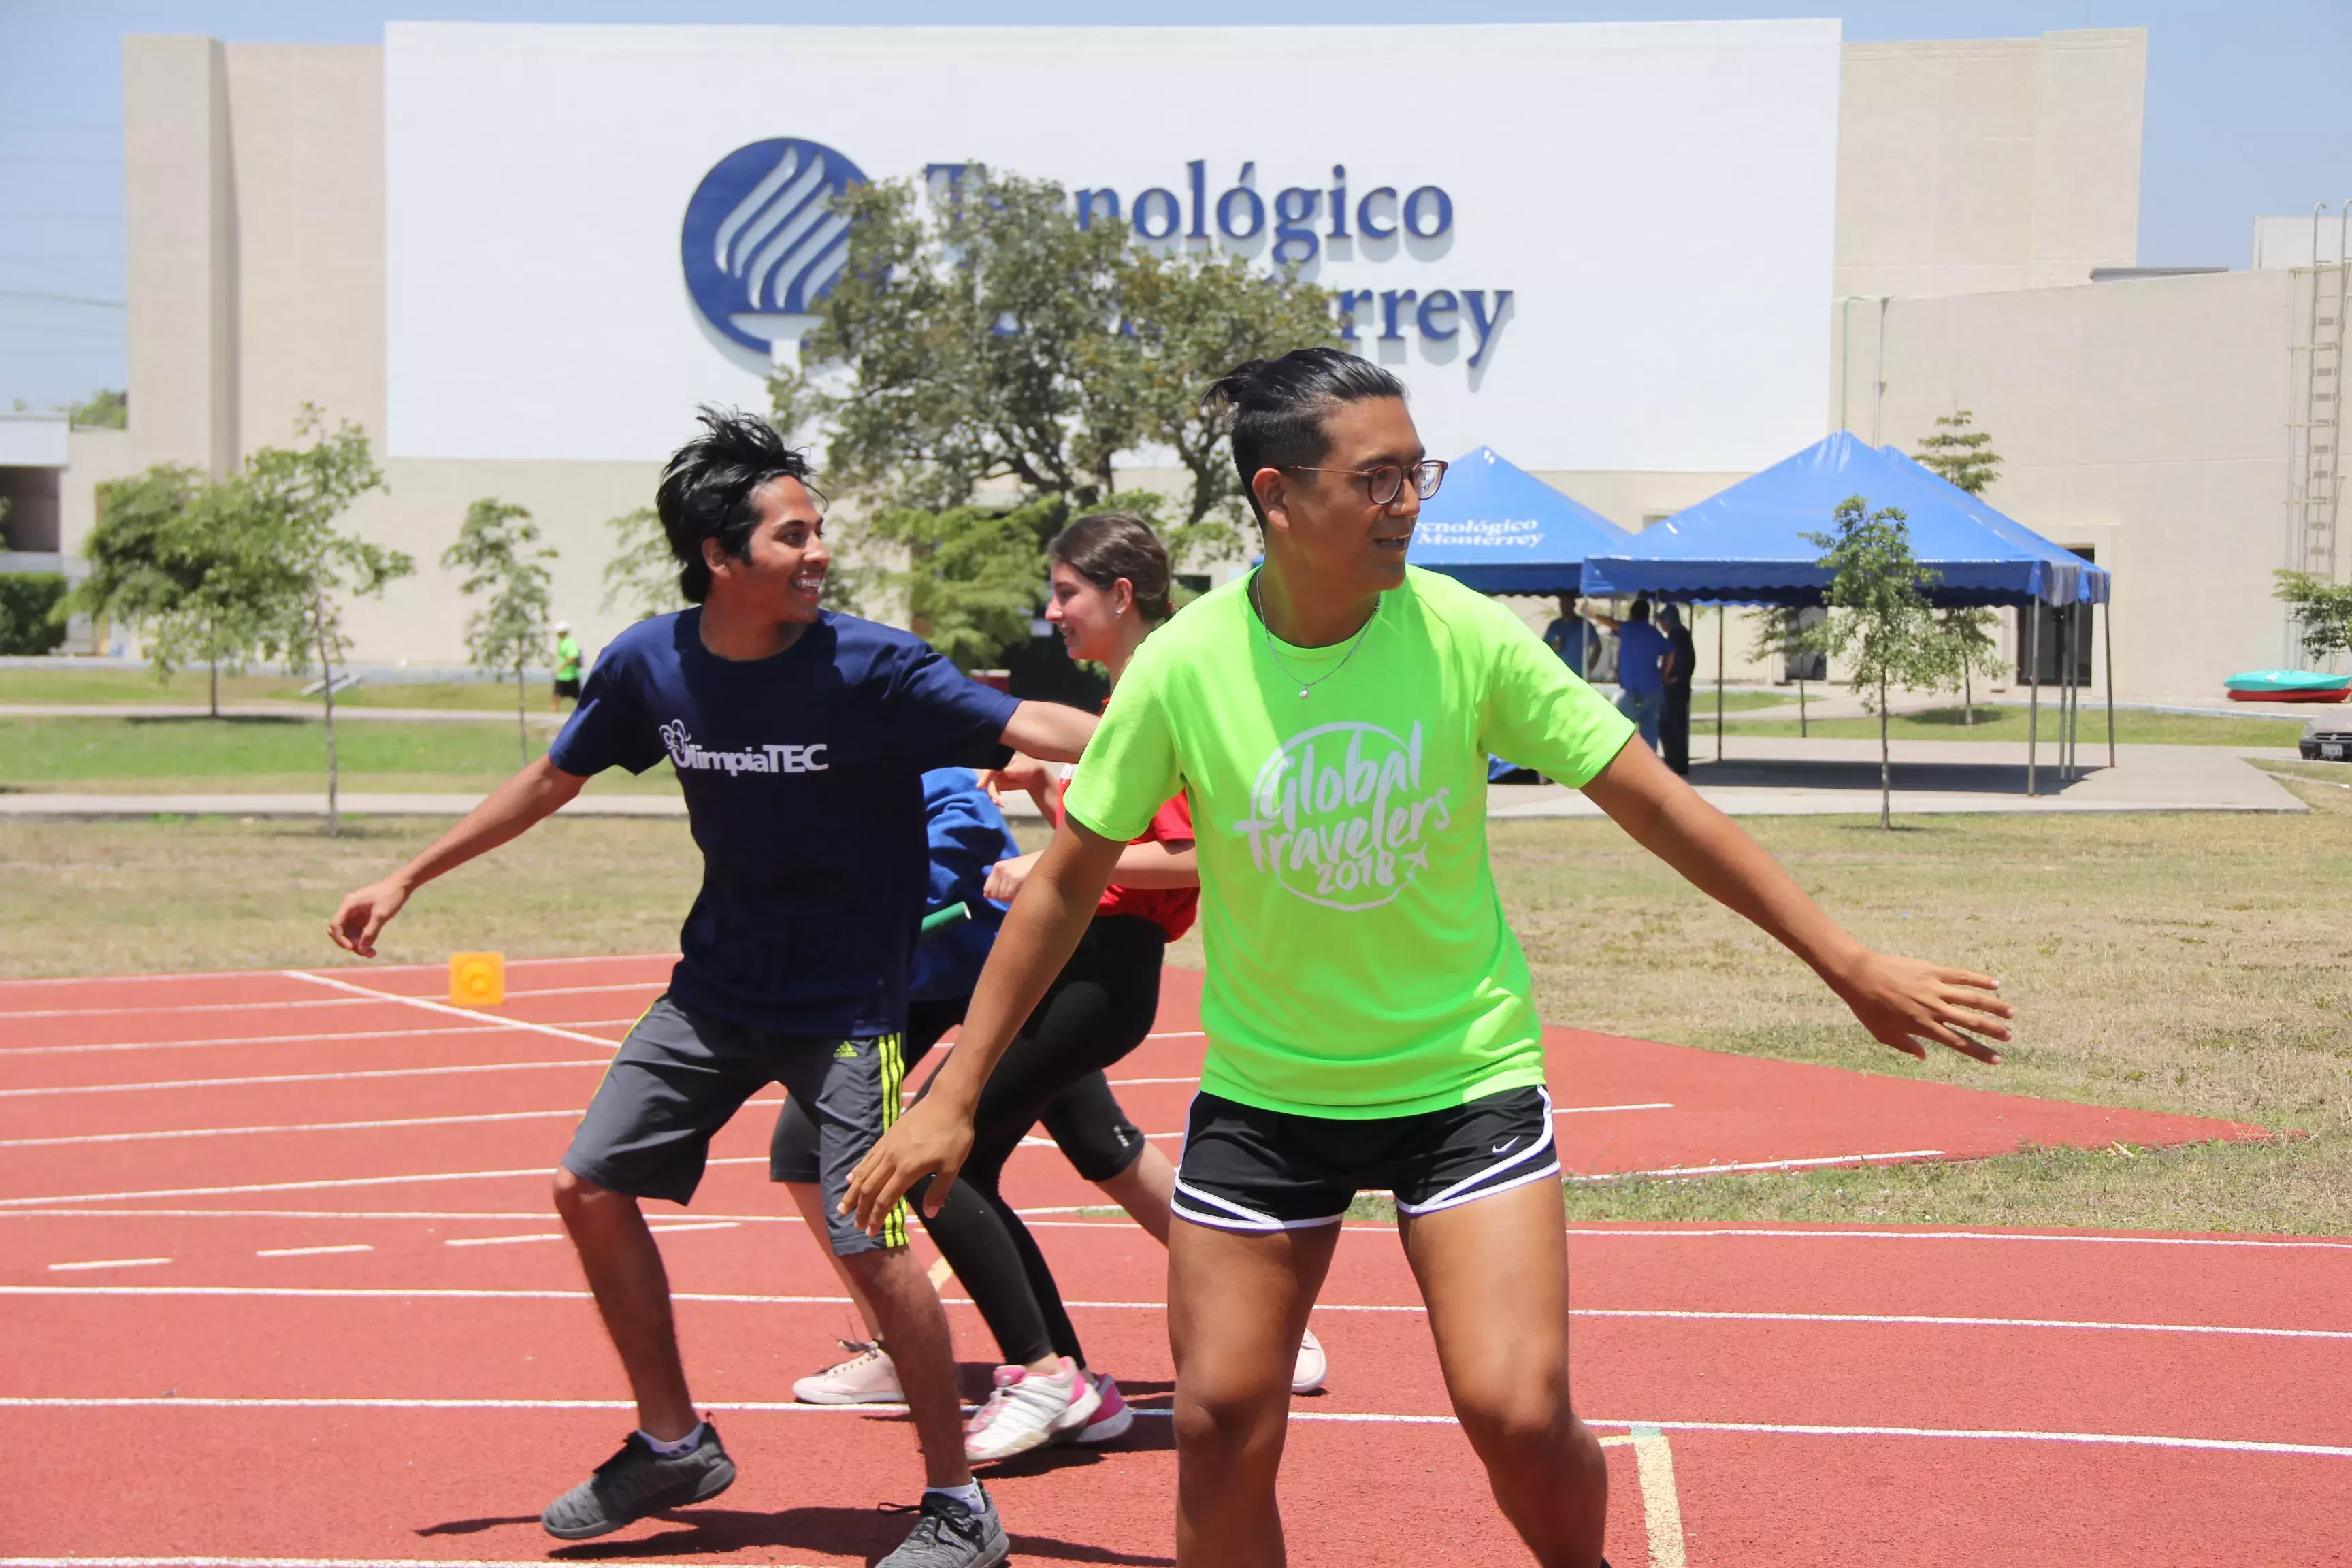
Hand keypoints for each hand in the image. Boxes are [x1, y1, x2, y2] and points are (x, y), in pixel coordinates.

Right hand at [328, 878, 409, 957]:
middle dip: (349, 943)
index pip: (335, 925)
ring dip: (357, 945)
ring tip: (372, 953)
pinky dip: (363, 941)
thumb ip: (370, 933)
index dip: (340, 938)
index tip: (352, 948)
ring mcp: (355, 915)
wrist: (401, 885)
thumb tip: (360, 950)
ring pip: (349, 935)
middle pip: (340, 931)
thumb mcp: (381, 915)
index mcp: (349, 904)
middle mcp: (348, 909)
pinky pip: (357, 933)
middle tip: (364, 951)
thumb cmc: (390, 897)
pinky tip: (371, 949)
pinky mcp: (362, 919)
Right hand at [843, 1094, 975, 1232]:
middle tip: (855, 1225)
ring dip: (852, 1192)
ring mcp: (887, 1146)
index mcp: (907, 1169)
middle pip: (870, 1188)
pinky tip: (851, 1177)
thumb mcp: (953, 1166)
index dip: (876, 1217)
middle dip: (861, 1209)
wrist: (948, 1101)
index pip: (885, 1199)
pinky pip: (868, 1157)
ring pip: (864, 1173)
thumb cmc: (954, 1134)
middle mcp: (892, 1159)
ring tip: (842, 1207)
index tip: (869, 1232)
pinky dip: (858, 1170)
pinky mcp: (887, 1136)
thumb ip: (939, 1190)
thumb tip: (930, 1214)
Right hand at [978, 754, 1052, 804]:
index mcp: (999, 762)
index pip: (989, 770)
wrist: (1034, 776)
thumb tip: (1006, 771)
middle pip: (988, 782)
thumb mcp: (1023, 767)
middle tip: (997, 801)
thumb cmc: (1028, 767)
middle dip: (991, 793)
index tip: (979, 787)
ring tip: (1002, 804)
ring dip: (994, 797)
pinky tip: (1002, 804)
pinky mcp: (998, 786)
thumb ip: (1015, 769)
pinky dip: (997, 799)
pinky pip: (994, 793)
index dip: (983, 778)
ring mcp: (996, 778)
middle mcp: (995, 770)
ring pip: (990, 789)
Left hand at [984, 850, 1041, 904]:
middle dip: (1004, 896)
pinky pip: (1010, 896)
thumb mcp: (1010, 871)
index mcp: (997, 867)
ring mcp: (1007, 875)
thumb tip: (986, 895)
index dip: (997, 894)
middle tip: (1016, 890)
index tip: (1008, 891)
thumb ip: (997, 882)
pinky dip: (1016, 897)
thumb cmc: (1028, 867)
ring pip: (1002, 896)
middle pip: (995, 894)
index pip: (988, 889)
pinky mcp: (1015, 880)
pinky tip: (1024, 890)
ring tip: (1021, 889)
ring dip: (1011, 897)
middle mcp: (999, 870)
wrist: (1044, 859)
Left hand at [1826, 952, 2011, 1063]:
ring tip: (2011, 1013)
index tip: (1998, 1059)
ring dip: (1994, 1006)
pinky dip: (1979, 979)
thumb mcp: (1883, 1034)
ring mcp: (1935, 989)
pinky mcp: (1933, 971)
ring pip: (1973, 999)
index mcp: (1924, 1027)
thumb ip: (1905, 1046)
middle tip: (2009, 1036)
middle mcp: (1934, 1010)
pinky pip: (1961, 976)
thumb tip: (1923, 1056)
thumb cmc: (1868, 1007)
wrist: (1860, 976)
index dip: (1981, 1052)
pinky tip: (1995, 983)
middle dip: (1994, 1031)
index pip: (1959, 1043)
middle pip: (1972, 1023)